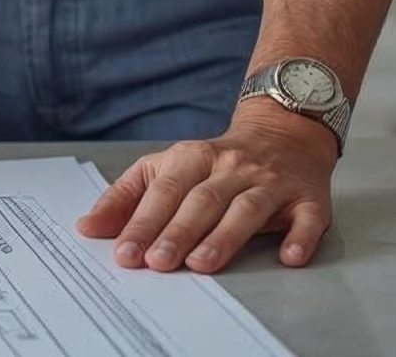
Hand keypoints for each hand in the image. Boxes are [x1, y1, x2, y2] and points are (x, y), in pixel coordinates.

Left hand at [74, 107, 335, 273]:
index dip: (144, 222)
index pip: (164, 191)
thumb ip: (126, 197)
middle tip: (158, 262)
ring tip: (202, 264)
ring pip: (246, 208)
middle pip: (202, 200)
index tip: (126, 253)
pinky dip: (300, 236)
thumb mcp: (165, 167)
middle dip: (178, 232)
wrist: (282, 133)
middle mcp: (231, 167)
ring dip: (224, 237)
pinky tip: (289, 256)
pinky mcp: (307, 197)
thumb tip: (87, 227)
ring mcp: (270, 182)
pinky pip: (306, 217)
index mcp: (192, 157)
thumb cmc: (214, 162)